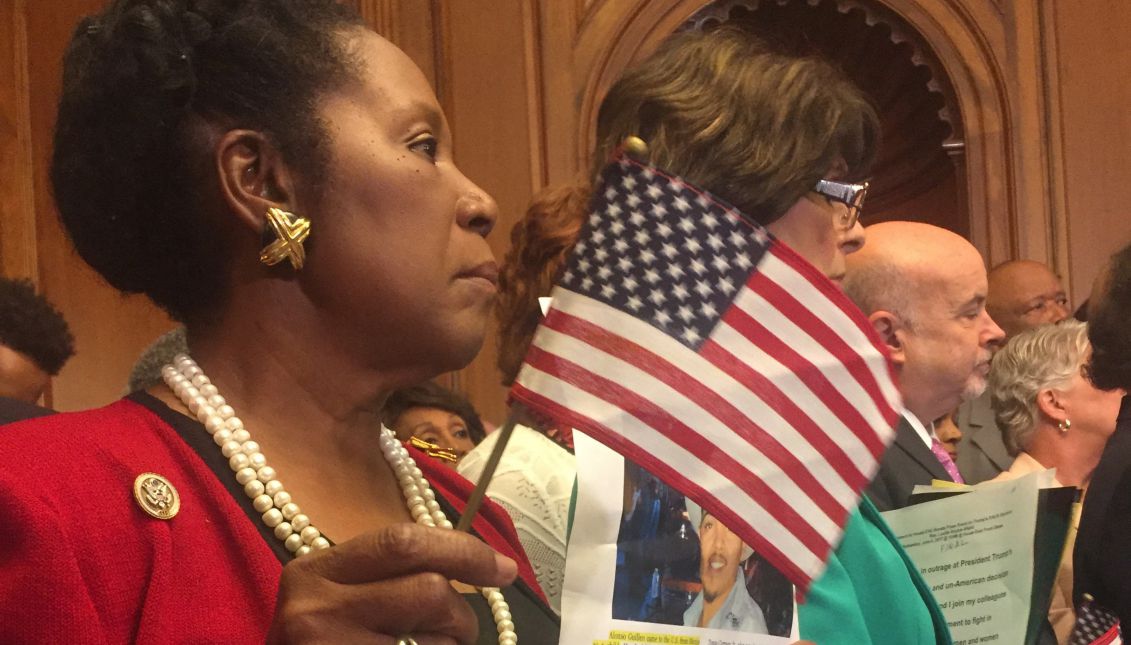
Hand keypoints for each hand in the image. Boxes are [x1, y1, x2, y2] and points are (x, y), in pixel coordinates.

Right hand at [267, 523, 517, 643]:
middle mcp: (315, 608)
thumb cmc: (324, 641)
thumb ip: (393, 573)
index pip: (403, 543)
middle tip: (459, 630)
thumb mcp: (341, 597)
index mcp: (316, 570)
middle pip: (429, 590)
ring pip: (435, 641)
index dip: (463, 551)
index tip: (502, 569)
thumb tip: (486, 565)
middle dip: (460, 612)